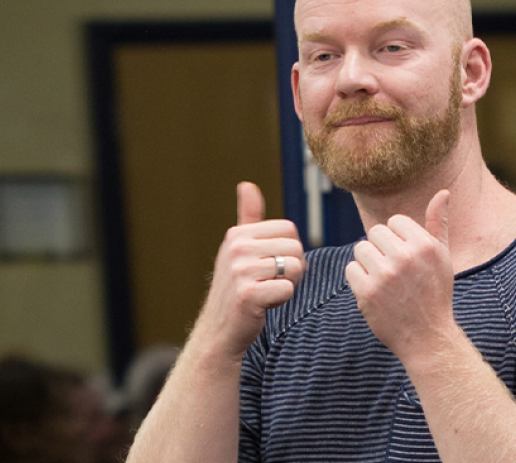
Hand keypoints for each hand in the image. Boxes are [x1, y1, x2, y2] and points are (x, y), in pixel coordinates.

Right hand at [193, 182, 304, 358]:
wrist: (220, 331)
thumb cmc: (236, 289)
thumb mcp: (239, 250)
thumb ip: (248, 217)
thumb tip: (247, 184)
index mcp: (237, 234)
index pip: (289, 230)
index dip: (288, 251)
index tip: (269, 267)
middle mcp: (236, 248)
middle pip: (295, 248)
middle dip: (292, 269)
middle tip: (269, 283)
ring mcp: (240, 271)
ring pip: (294, 268)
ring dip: (288, 285)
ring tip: (266, 293)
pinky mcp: (248, 294)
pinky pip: (288, 289)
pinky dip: (281, 301)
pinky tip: (263, 305)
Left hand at [345, 189, 455, 359]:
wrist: (428, 337)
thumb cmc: (436, 294)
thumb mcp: (443, 258)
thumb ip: (439, 223)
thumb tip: (443, 192)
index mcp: (426, 245)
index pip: (394, 221)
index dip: (397, 238)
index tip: (405, 257)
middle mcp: (405, 257)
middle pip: (374, 232)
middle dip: (381, 248)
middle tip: (393, 270)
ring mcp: (384, 276)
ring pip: (360, 249)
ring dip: (368, 263)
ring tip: (384, 280)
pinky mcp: (367, 293)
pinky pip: (351, 270)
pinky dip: (358, 280)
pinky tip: (374, 291)